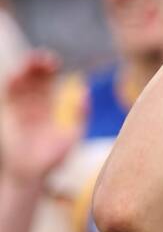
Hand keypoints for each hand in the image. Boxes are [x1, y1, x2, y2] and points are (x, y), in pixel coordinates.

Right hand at [1, 54, 78, 183]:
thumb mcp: (72, 134)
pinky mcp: (9, 117)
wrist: (35, 174)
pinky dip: (12, 84)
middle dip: (36, 67)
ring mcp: (19, 111)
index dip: (48, 71)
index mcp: (45, 110)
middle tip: (46, 58)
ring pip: (19, 85)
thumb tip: (85, 92)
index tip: (53, 62)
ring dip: (24, 71)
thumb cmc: (54, 158)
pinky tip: (19, 74)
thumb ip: (81, 115)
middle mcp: (30, 107)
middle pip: (32, 81)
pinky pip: (9, 97)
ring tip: (34, 61)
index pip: (45, 84)